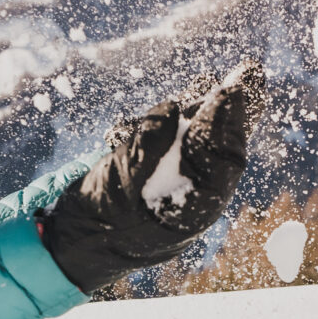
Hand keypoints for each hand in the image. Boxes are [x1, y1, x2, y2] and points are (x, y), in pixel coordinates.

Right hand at [41, 60, 264, 292]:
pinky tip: (187, 98)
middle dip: (232, 110)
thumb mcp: (119, 183)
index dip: (229, 121)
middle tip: (248, 71)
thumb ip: (147, 147)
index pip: (223, 160)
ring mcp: (174, 186)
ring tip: (222, 78)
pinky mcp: (156, 177)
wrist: (69, 247)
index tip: (231, 88)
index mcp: (192, 209)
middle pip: (221, 148)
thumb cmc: (95, 222)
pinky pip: (176, 145)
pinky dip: (181, 120)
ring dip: (207, 110)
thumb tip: (171, 109)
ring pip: (200, 143)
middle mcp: (191, 198)